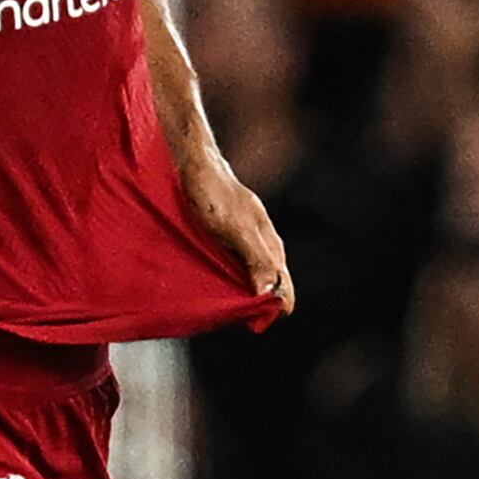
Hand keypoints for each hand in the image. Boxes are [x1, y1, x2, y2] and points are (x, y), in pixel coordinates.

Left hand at [182, 150, 293, 312]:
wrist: (194, 164)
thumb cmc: (213, 194)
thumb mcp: (235, 229)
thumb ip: (256, 259)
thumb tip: (273, 295)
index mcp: (272, 249)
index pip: (285, 296)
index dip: (267, 311)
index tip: (241, 314)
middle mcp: (264, 249)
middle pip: (268, 292)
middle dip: (250, 306)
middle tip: (221, 306)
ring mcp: (247, 244)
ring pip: (250, 282)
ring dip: (234, 293)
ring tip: (210, 294)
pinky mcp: (230, 241)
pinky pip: (234, 271)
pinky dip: (223, 281)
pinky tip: (205, 278)